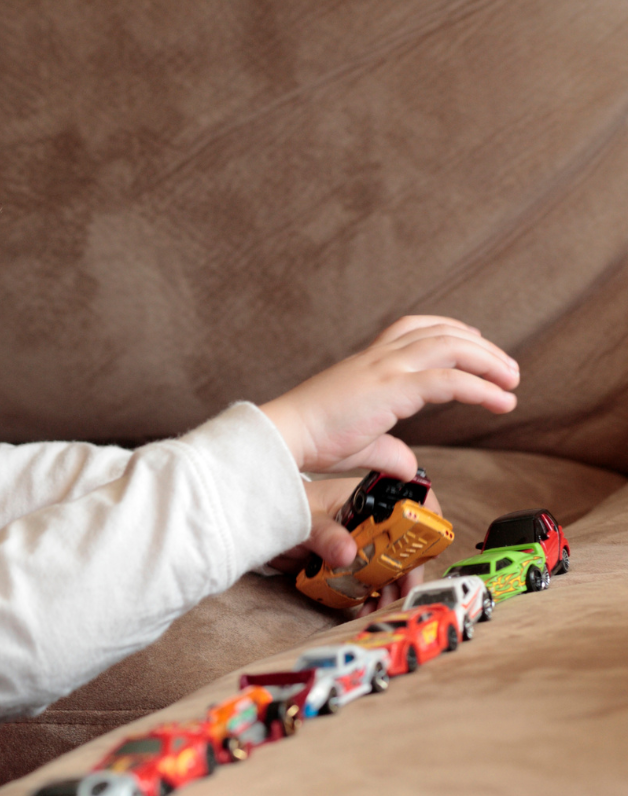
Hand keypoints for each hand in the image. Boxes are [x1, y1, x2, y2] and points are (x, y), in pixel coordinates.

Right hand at [260, 316, 518, 476]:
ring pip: (451, 347)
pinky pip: (449, 381)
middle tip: (507, 368)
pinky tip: (500, 400)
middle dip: (481, 346)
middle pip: (441, 332)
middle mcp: (378, 358)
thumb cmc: (310, 439)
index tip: (474, 343)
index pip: (413, 329)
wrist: (284, 436)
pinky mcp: (392, 390)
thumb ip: (388, 450)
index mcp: (367, 363)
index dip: (449, 331)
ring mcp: (385, 369)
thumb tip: (409, 466)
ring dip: (489, 361)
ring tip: (511, 381)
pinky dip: (481, 388)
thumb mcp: (359, 443)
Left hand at [270, 479, 443, 614]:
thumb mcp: (305, 520)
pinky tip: (364, 610)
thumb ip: (325, 535)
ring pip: (386, 567)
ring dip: (388, 589)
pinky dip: (368, 596)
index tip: (426, 553)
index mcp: (365, 499)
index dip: (423, 527)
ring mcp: (358, 542)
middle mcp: (367, 521)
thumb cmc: (285, 508)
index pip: (408, 507)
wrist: (259, 523)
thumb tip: (348, 553)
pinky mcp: (346, 562)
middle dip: (406, 572)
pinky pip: (366, 580)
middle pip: (402, 546)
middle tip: (401, 596)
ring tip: (379, 609)